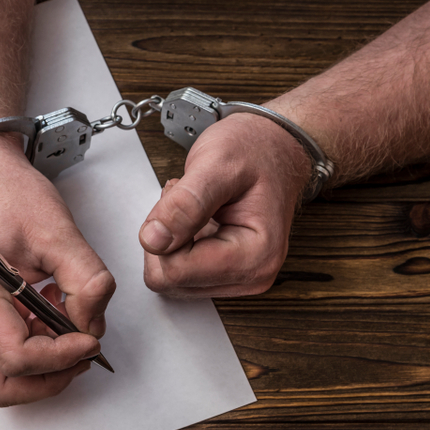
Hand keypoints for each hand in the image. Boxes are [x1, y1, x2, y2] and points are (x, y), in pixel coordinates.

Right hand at [0, 134, 115, 406]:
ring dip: (42, 366)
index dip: (60, 358)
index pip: (16, 358)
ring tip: (68, 326)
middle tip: (81, 352)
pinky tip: (53, 315)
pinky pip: (1, 354)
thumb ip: (85, 278)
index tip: (90, 339)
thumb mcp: (56, 229)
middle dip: (47, 380)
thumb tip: (94, 320)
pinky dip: (35, 349)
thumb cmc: (5, 193)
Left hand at [138, 111, 312, 296]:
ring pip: (171, 279)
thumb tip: (153, 239)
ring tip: (194, 207)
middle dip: (166, 237)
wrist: (276, 148)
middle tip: (187, 200)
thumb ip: (185, 204)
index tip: (181, 196)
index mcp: (255, 257)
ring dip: (171, 240)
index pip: (177, 270)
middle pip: (171, 280)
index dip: (165, 231)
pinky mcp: (225, 275)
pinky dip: (177, 246)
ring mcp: (239, 279)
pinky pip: (179, 273)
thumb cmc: (256, 151)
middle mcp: (251, 276)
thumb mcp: (217, 163)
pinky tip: (195, 219)